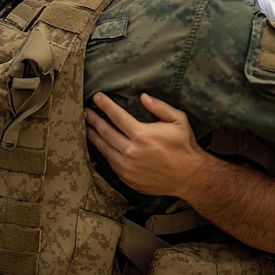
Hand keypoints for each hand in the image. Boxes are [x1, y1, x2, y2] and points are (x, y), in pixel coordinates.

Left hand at [85, 93, 206, 196]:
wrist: (189, 176)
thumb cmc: (184, 146)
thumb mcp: (178, 120)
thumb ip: (160, 107)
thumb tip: (143, 97)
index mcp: (142, 134)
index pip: (117, 116)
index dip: (105, 105)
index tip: (97, 97)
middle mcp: (131, 151)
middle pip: (105, 132)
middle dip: (94, 119)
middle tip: (85, 111)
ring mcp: (127, 167)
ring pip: (104, 148)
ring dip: (93, 136)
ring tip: (86, 126)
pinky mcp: (126, 178)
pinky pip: (110, 162)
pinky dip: (103, 151)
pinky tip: (100, 145)